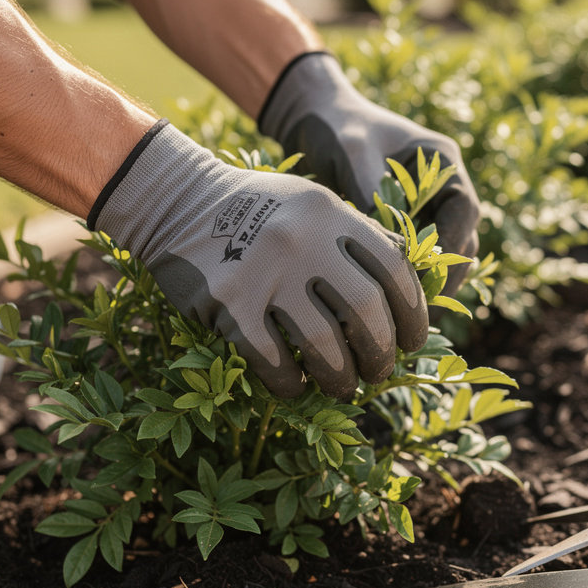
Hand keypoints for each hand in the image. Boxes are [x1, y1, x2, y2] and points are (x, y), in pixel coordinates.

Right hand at [90, 122, 427, 399]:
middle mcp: (303, 239)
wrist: (174, 199)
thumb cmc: (256, 210)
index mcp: (331, 214)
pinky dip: (289, 383)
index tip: (413, 342)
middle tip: (380, 372)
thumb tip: (408, 294)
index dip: (413, 314)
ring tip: (342, 387)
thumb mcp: (313, 205)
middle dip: (381, 353)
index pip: (394, 270)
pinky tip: (294, 386)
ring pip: (323, 343)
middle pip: (365, 311)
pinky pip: (272, 360)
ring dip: (340, 377)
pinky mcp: (228, 302)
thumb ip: (356, 239)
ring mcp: (264, 270)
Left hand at [258, 52, 480, 291]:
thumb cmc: (337, 127)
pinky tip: (387, 300)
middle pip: (460, 241)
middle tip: (418, 308)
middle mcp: (443, 188)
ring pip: (443, 257)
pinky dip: (408, 280)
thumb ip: (373, 194)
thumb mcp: (353, 153)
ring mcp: (428, 209)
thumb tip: (389, 248)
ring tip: (404, 311)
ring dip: (428, 284)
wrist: (315, 119)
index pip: (463, 211)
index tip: (426, 276)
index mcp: (442, 162)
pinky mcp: (407, 227)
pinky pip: (417, 260)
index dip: (450, 247)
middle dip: (442, 275)